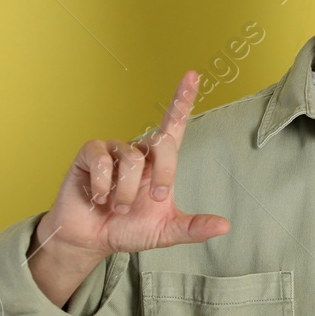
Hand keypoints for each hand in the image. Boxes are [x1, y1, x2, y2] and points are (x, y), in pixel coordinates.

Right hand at [29, 72, 229, 304]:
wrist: (91, 239)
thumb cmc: (128, 229)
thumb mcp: (165, 231)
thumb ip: (193, 227)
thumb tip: (225, 226)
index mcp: (160, 162)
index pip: (174, 124)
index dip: (182, 99)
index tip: (193, 75)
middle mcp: (139, 150)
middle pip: (162, 143)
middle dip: (163, 175)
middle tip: (155, 199)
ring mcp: (113, 149)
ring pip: (132, 160)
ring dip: (127, 193)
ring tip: (117, 206)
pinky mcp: (90, 154)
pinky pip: (103, 161)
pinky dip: (103, 186)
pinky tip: (97, 197)